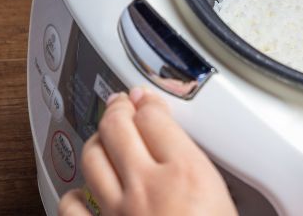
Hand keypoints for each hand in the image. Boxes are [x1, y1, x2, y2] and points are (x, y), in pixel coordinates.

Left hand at [59, 87, 237, 215]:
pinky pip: (72, 203)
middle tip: (121, 103)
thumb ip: (214, 180)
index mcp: (187, 172)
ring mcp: (117, 210)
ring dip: (96, 139)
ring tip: (103, 136)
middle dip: (118, 108)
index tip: (147, 98)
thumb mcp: (230, 206)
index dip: (150, 100)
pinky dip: (74, 191)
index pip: (157, 117)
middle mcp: (148, 184)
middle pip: (119, 126)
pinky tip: (83, 190)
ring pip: (92, 155)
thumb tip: (217, 176)